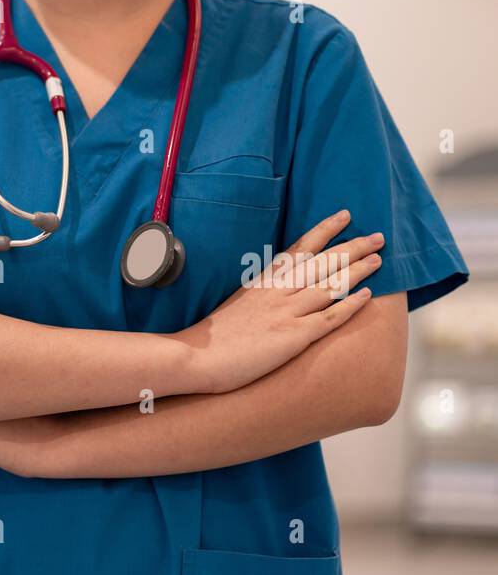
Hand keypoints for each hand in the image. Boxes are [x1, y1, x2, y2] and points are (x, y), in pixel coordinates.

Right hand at [177, 209, 380, 393]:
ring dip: (357, 270)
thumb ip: (256, 296)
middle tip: (378, 236)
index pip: (299, 248)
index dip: (325, 231)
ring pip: (331, 285)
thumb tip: (270, 293)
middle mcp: (277, 292)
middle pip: (322, 262)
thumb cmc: (210, 339)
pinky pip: (329, 317)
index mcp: (262, 282)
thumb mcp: (234, 306)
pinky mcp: (292, 337)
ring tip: (379, 260)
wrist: (194, 358)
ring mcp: (286, 313)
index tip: (345, 216)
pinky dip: (350, 305)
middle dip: (352, 247)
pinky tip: (368, 295)